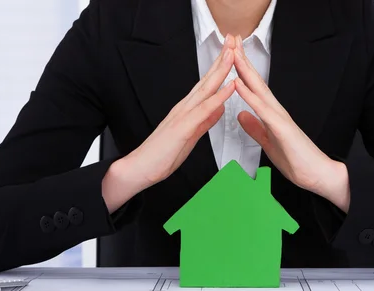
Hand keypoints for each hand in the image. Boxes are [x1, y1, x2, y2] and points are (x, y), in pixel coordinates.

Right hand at [102, 36, 236, 212]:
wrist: (140, 168)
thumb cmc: (162, 155)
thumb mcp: (190, 136)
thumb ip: (205, 121)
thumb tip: (218, 109)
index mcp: (187, 110)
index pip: (206, 84)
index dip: (219, 67)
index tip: (231, 52)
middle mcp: (184, 107)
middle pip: (206, 79)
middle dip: (221, 59)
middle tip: (233, 39)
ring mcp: (183, 115)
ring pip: (206, 88)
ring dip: (221, 70)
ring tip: (233, 53)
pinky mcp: (183, 127)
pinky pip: (204, 109)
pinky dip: (218, 96)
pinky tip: (229, 85)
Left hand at [232, 36, 350, 211]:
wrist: (317, 174)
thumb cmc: (296, 160)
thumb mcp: (268, 142)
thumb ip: (255, 128)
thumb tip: (241, 114)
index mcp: (271, 114)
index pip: (253, 88)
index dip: (241, 70)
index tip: (230, 54)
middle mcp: (276, 111)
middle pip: (255, 81)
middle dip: (242, 60)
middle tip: (231, 39)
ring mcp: (280, 117)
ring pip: (258, 89)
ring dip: (244, 70)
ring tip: (232, 52)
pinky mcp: (282, 128)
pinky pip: (262, 109)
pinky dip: (249, 95)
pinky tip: (239, 83)